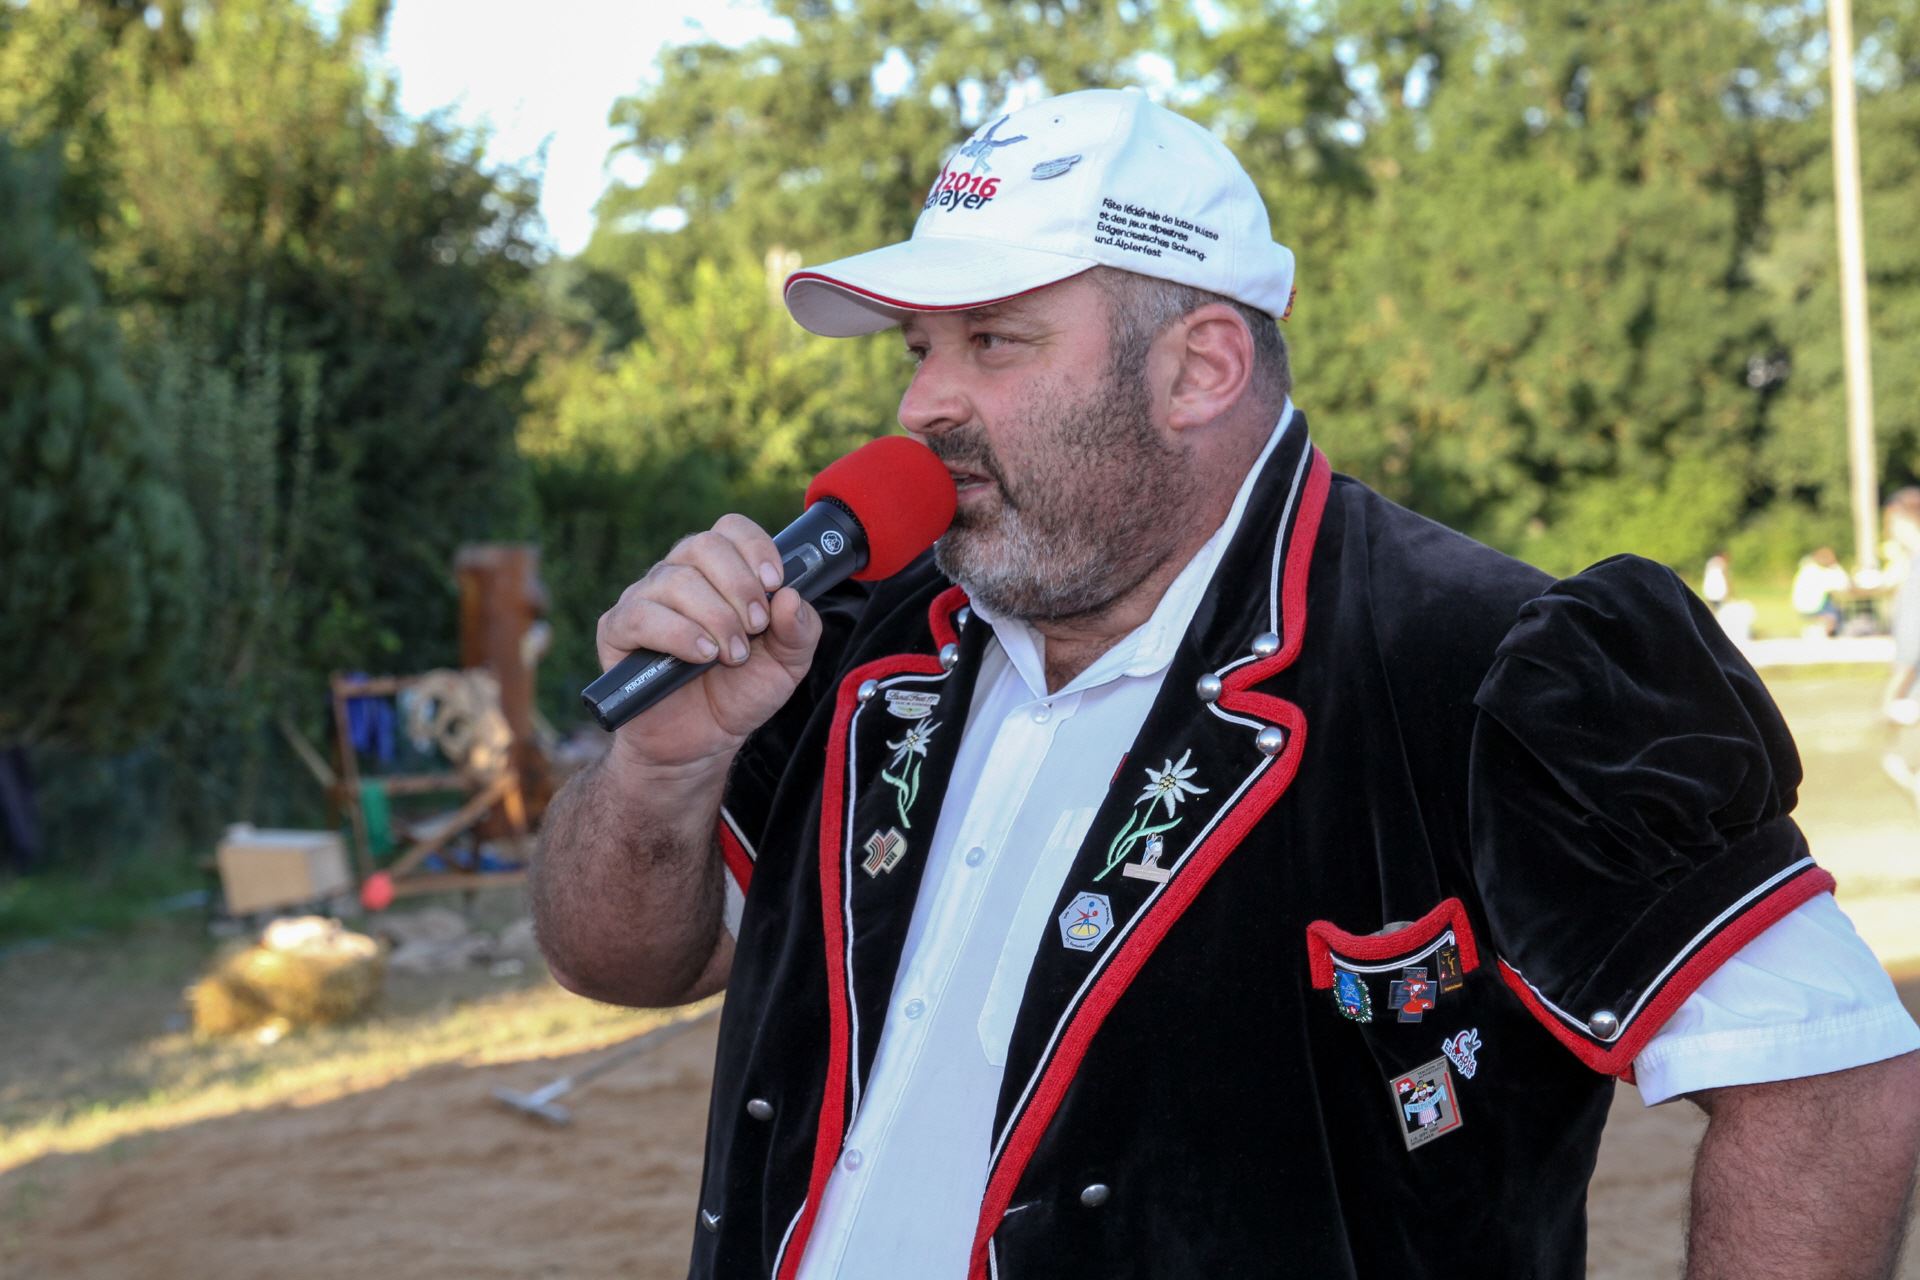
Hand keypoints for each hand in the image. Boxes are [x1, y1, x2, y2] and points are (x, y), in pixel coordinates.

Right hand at [595, 515, 822, 770]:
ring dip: (715, 617)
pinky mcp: (618, 630)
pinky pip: (641, 615)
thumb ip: (800, 630)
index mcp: (719, 572)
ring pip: (677, 580)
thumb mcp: (787, 665)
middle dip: (740, 587)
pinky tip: (701, 656)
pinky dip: (679, 634)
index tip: (775, 583)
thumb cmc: (740, 694)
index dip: (756, 548)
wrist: (702, 742)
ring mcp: (644, 599)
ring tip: (731, 656)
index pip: (731, 529)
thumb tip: (792, 595)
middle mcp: (678, 575)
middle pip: (704, 545)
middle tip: (755, 629)